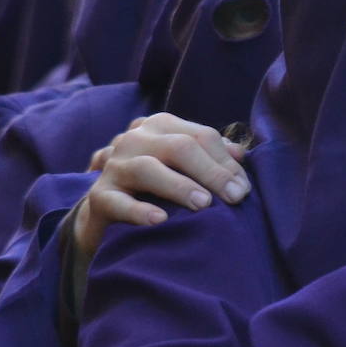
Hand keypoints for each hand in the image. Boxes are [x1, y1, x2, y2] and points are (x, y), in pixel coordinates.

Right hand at [72, 113, 250, 259]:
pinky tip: (160, 220)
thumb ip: (211, 156)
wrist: (109, 208)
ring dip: (178, 186)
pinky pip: (117, 202)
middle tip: (235, 198)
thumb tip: (241, 154)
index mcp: (160, 126)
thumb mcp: (183, 165)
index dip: (226, 162)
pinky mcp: (100, 196)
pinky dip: (139, 211)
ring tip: (204, 205)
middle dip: (211, 172)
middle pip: (179, 147)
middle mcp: (136, 140)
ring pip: (147, 169)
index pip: (201, 136)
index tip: (244, 189)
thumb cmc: (157, 184)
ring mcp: (115, 166)